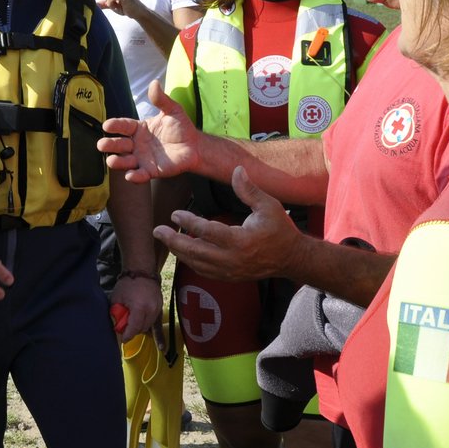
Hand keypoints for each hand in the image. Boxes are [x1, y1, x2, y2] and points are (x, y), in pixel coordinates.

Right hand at [99, 79, 202, 182]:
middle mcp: (136, 144)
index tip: (107, 125)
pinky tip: (130, 175)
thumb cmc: (181, 127)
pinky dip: (134, 177)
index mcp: (138, 129)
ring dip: (117, 162)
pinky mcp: (150, 171)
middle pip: (119, 145)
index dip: (115, 125)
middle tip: (102, 145)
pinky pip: (140, 175)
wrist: (194, 146)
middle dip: (110, 145)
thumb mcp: (172, 110)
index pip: (123, 126)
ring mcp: (142, 158)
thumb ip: (161, 99)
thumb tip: (154, 83)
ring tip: (111, 161)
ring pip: (125, 161)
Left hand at [109, 272, 161, 343]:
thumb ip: (116, 313)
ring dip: (140, 327)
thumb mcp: (117, 298)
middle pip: (142, 328)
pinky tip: (156, 339)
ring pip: (149, 326)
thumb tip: (116, 326)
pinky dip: (152, 327)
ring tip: (132, 322)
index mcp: (139, 308)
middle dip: (133, 331)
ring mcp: (158, 308)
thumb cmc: (127, 283)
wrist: (142, 270)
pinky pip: (156, 321)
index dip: (127, 335)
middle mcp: (151, 309)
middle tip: (125, 328)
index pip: (134, 328)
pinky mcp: (161, 306)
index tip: (123, 339)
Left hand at [155, 166, 304, 281]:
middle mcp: (232, 259)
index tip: (174, 213)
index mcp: (241, 241)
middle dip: (174, 241)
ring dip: (179, 251)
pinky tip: (182, 251)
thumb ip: (249, 190)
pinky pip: (204, 271)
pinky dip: (190, 261)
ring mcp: (230, 271)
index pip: (207, 232)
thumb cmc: (279, 229)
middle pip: (195, 252)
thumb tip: (236, 170)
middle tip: (157, 231)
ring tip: (165, 238)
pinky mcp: (229, 277)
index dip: (188, 222)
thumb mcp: (268, 205)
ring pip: (197, 264)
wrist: (290, 258)